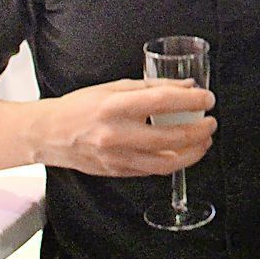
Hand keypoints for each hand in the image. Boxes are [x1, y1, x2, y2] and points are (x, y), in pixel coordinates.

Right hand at [29, 79, 216, 176]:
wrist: (49, 134)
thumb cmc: (81, 106)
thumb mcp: (115, 87)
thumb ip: (153, 87)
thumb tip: (188, 86)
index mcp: (114, 106)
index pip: (162, 102)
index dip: (191, 101)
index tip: (207, 99)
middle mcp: (116, 134)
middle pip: (170, 137)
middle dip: (199, 131)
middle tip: (211, 122)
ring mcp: (116, 157)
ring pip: (166, 162)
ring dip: (192, 152)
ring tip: (204, 141)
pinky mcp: (117, 172)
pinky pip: (152, 170)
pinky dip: (173, 162)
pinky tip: (183, 153)